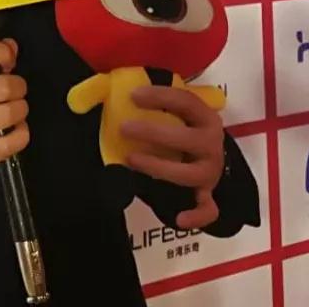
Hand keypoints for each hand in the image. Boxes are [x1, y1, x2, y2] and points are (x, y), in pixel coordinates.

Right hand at [0, 39, 28, 184]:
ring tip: (15, 109)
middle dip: (18, 86)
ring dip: (20, 109)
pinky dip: (21, 134)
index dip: (1, 51)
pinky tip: (15, 130)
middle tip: (15, 89)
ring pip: (9, 113)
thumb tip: (11, 46)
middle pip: (2, 86)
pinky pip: (10, 142)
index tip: (8, 58)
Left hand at [122, 86, 225, 229]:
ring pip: (189, 174)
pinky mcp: (207, 195)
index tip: (132, 95)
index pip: (186, 101)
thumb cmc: (183, 130)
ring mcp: (210, 172)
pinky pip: (207, 210)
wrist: (209, 158)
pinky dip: (196, 217)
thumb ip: (142, 101)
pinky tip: (178, 219)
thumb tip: (96, 90)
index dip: (160, 96)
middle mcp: (212, 144)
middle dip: (154, 133)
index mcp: (205, 117)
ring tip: (131, 159)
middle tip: (124, 128)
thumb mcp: (173, 112)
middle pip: (187, 138)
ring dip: (159, 167)